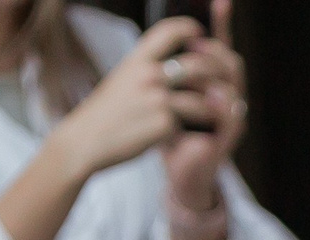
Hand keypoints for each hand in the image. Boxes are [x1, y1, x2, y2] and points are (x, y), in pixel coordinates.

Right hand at [50, 15, 209, 178]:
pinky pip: (189, 125)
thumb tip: (175, 63)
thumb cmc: (105, 114)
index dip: (189, 29)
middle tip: (225, 81)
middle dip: (218, 72)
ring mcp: (156, 99)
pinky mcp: (162, 124)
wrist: (84, 141)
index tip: (201, 35)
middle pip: (199, 65)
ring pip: (202, 99)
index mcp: (138, 59)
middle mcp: (149, 74)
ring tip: (221, 111)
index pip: (170, 31)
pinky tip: (197, 134)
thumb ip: (146, 69)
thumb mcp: (122, 80)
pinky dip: (195, 130)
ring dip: (215, 106)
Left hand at [162, 0, 245, 213]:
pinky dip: (221, 106)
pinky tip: (210, 96)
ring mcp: (230, 119)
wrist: (176, 173)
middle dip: (215, 50)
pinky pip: (231, 119)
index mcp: (213, 83)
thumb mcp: (167, 96)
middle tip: (194, 44)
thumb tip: (162, 36)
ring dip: (217, 74)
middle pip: (231, 63)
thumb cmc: (171, 133)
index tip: (219, 1)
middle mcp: (228, 97)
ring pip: (234, 88)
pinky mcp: (227, 141)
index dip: (222, 24)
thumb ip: (169, 70)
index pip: (220, 47)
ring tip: (198, 64)